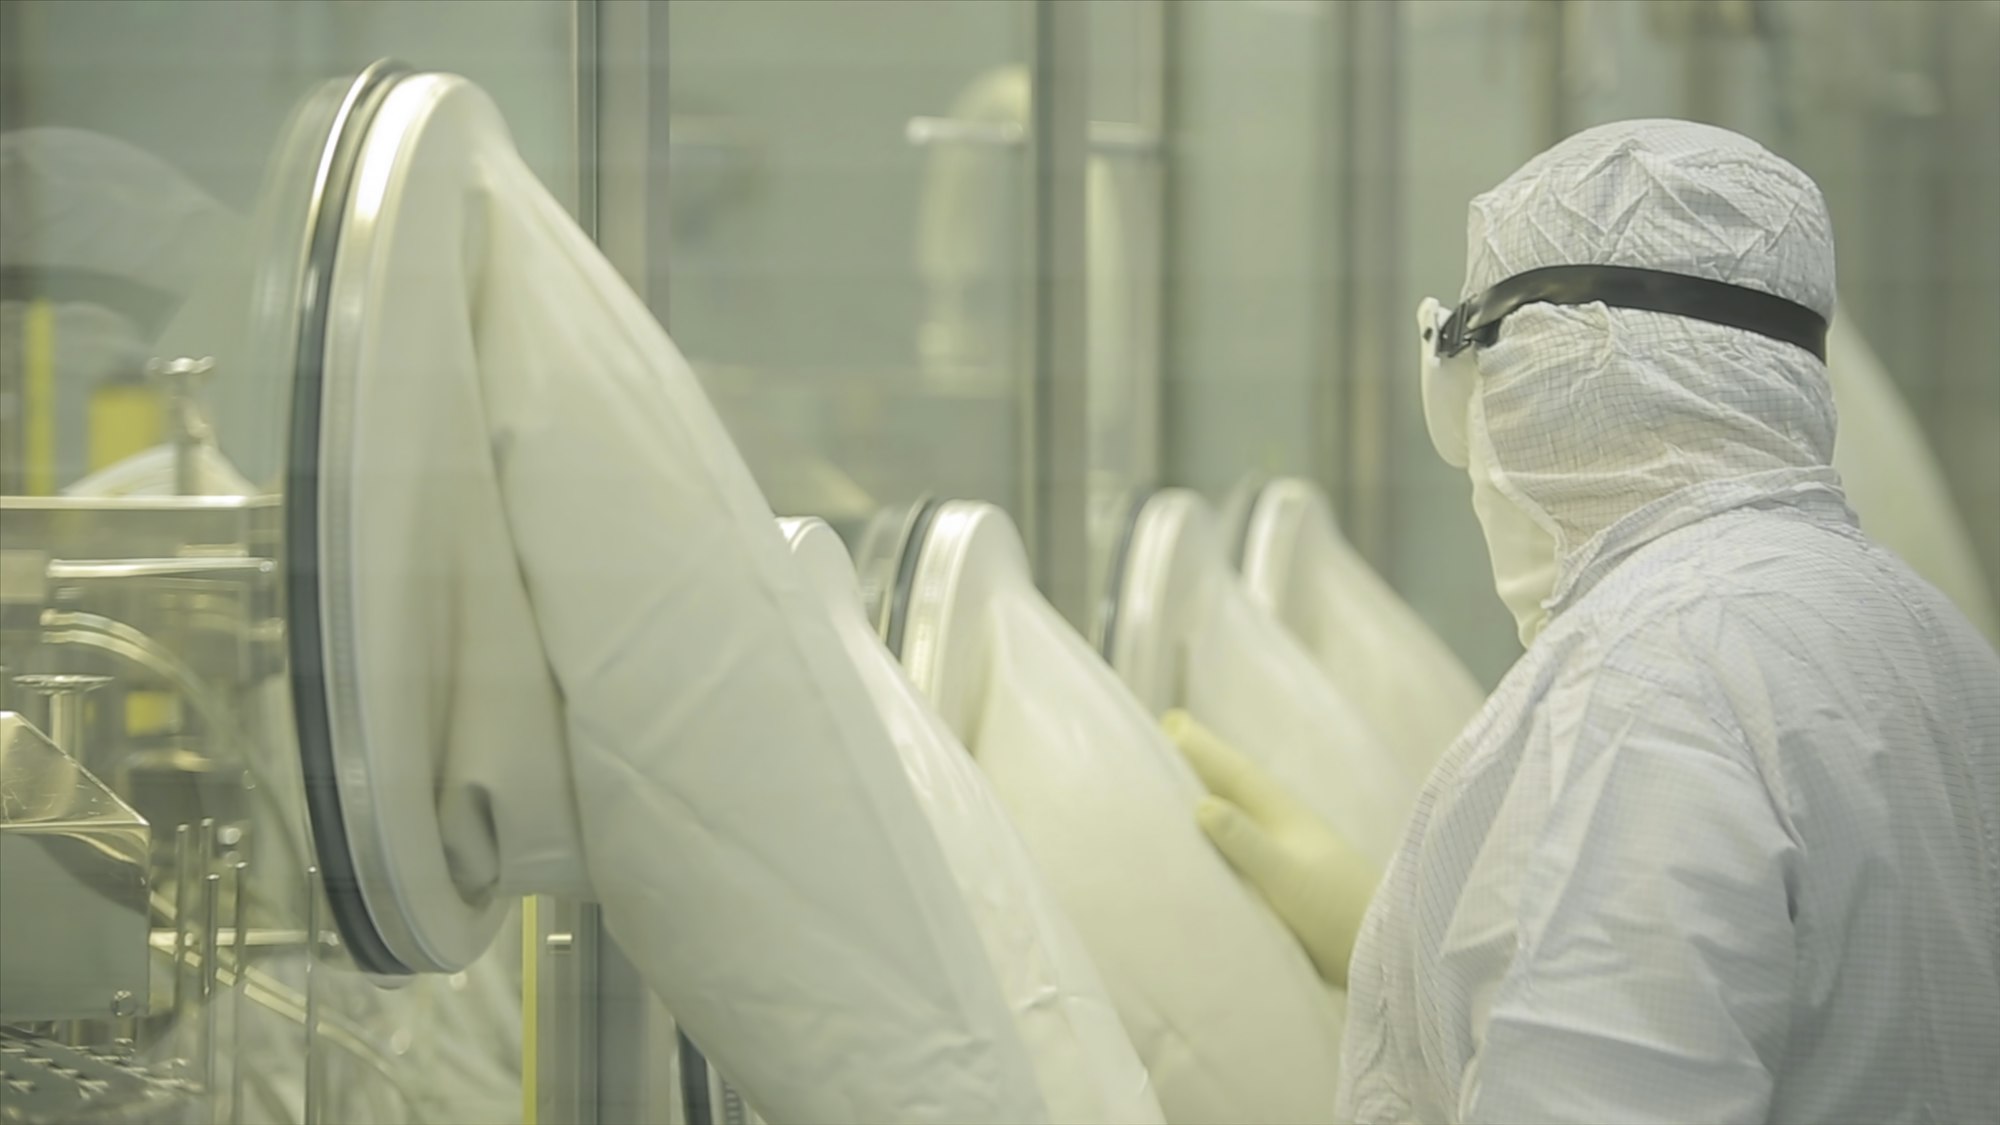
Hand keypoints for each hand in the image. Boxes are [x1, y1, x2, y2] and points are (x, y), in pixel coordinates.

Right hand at [1163, 710, 1381, 987]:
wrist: (1388, 956)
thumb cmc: (1339, 913)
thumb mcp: (1288, 878)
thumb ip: (1248, 843)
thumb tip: (1202, 805)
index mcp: (1282, 814)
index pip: (1235, 772)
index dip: (1203, 748)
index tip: (1170, 722)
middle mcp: (1283, 826)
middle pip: (1234, 787)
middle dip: (1200, 765)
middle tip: (1166, 739)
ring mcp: (1288, 854)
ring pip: (1239, 815)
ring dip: (1209, 797)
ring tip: (1176, 789)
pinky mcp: (1289, 884)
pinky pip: (1242, 848)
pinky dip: (1221, 838)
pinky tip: (1211, 850)